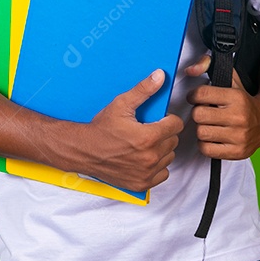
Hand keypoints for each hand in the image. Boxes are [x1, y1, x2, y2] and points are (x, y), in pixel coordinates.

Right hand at [82, 69, 183, 192]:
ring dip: (161, 150)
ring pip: (169, 157)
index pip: (176, 125)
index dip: (168, 119)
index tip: (159, 120)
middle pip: (173, 141)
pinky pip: (162, 174)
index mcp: (148, 138)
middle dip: (164, 134)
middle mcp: (149, 158)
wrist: (83, 150)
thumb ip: (143, 90)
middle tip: (149, 130)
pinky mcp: (141, 184)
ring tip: (145, 144)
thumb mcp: (121, 104)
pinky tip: (144, 158)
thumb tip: (159, 76)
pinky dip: (156, 167)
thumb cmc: (101, 128)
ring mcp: (146, 173)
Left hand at [185, 54, 259, 159]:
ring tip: (210, 124)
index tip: (197, 97)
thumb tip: (190, 69)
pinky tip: (214, 137)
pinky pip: (206, 149)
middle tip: (205, 112)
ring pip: (201, 133)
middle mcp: (239, 117)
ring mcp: (239, 136)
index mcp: (237, 97)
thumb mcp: (230, 78)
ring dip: (202, 128)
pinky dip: (206, 144)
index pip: (201, 94)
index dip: (194, 95)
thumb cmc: (243, 100)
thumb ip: (208, 65)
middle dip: (199, 112)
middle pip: (198, 115)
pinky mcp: (237, 152)